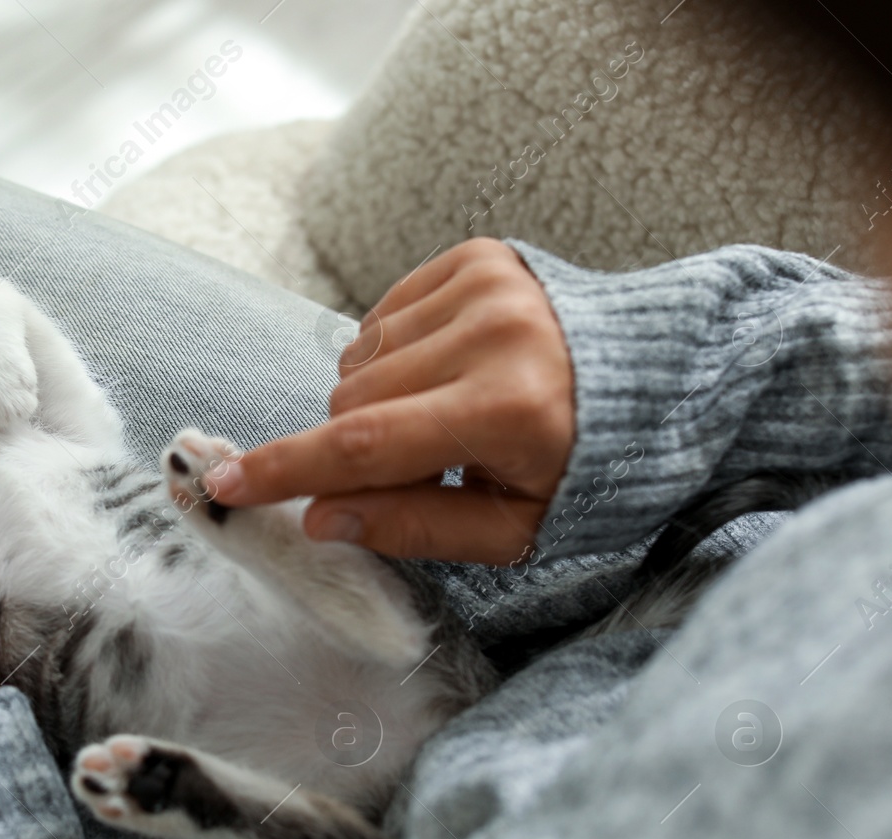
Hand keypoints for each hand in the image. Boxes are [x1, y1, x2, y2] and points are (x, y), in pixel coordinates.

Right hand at [207, 239, 574, 563]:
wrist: (665, 372)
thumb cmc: (586, 465)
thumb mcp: (516, 528)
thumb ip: (418, 527)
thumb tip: (321, 517)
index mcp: (511, 411)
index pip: (368, 444)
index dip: (288, 469)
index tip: (226, 484)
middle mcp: (495, 334)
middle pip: (354, 400)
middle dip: (360, 442)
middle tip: (418, 460)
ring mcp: (485, 285)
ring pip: (360, 356)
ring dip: (377, 396)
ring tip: (442, 411)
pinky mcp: (478, 256)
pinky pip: (383, 316)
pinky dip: (394, 353)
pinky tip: (445, 371)